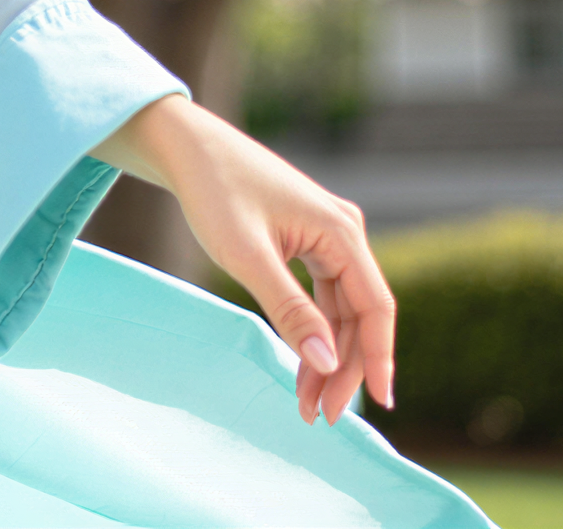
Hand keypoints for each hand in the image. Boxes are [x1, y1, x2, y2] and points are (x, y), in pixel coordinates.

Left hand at [93, 95, 396, 426]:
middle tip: (319, 415)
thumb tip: (327, 362)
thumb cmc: (214, 192)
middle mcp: (343, 231)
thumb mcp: (248, 256)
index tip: (376, 406)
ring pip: (339, 309)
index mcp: (341, 231)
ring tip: (307, 402)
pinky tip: (303, 363)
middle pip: (358, 314)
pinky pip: (321, 295)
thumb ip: (289, 309)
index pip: (375, 308)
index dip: (377, 359)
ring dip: (326, 355)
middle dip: (342, 367)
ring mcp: (326, 235)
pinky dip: (311, 330)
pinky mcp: (306, 238)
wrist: (185, 147)